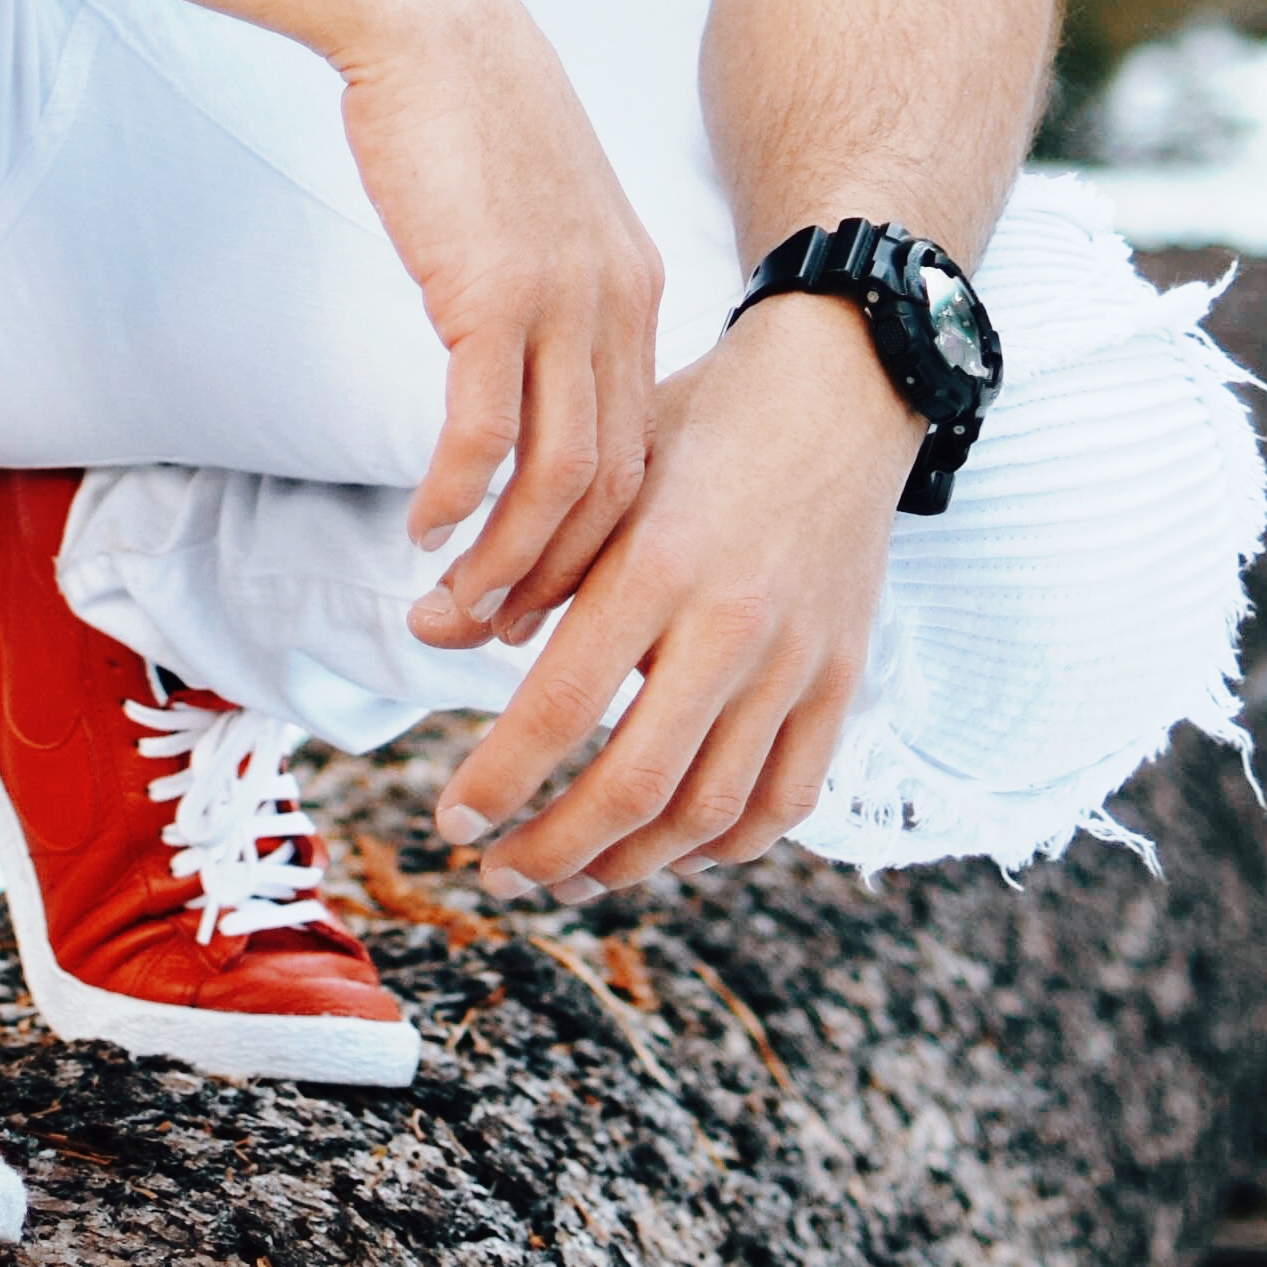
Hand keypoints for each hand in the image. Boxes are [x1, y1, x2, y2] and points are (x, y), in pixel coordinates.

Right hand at [329, 0, 669, 656]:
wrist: (427, 20)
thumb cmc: (464, 111)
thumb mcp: (536, 213)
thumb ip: (542, 289)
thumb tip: (507, 363)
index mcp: (632, 291)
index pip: (640, 456)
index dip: (596, 545)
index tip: (541, 595)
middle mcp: (616, 306)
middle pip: (614, 490)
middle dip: (556, 583)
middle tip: (492, 636)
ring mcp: (560, 300)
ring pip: (558, 480)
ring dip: (506, 563)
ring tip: (450, 610)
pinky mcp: (490, 290)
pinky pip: (484, 430)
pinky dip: (457, 496)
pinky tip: (421, 526)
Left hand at [426, 290, 919, 891]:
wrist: (839, 390)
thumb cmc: (702, 426)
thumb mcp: (604, 473)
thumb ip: (522, 562)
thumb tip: (425, 628)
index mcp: (657, 564)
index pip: (561, 706)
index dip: (500, 779)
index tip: (454, 820)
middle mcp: (733, 623)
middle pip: (635, 783)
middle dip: (554, 847)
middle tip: (500, 871)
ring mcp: (797, 660)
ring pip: (710, 809)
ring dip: (630, 864)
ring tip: (571, 876)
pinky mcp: (842, 678)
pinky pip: (785, 798)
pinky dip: (723, 845)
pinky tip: (668, 852)